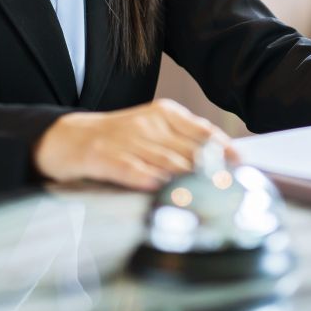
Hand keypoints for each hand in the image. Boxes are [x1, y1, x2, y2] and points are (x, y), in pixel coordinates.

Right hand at [33, 98, 235, 189]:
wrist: (68, 137)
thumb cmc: (118, 138)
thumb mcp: (153, 130)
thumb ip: (183, 143)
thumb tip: (223, 162)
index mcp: (164, 113)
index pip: (202, 131)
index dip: (224, 150)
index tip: (242, 167)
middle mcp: (149, 123)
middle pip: (188, 151)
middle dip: (211, 173)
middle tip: (231, 192)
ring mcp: (127, 140)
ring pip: (165, 162)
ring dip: (188, 181)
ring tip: (208, 198)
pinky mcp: (105, 157)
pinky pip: (132, 170)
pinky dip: (148, 180)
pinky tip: (162, 191)